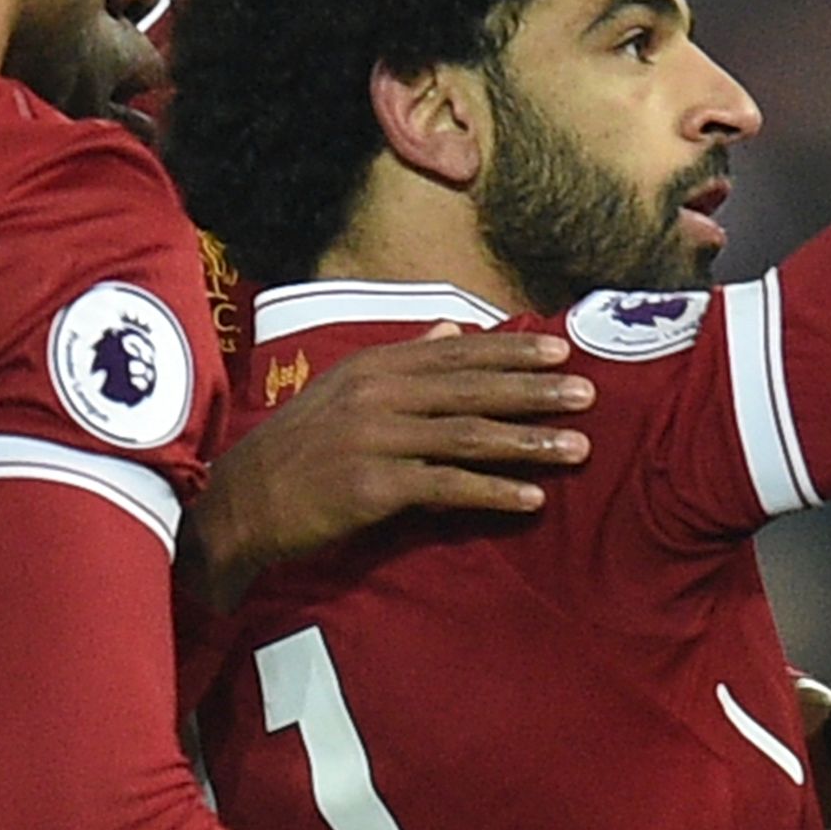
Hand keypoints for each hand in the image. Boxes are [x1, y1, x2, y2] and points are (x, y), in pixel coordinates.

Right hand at [181, 325, 590, 610]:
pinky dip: (492, 491)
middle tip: (588, 394)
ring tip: (578, 449)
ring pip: (467, 436)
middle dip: (534, 391)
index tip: (560, 350)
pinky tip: (530, 498)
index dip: (511, 351)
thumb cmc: (301, 448)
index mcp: (374, 367)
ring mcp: (375, 440)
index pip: (456, 352)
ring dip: (528, 442)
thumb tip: (450, 328)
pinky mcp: (373, 487)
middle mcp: (378, 395)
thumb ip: (404, 360)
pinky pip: (446, 486)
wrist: (242, 501)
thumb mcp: (345, 390)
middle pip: (471, 388)